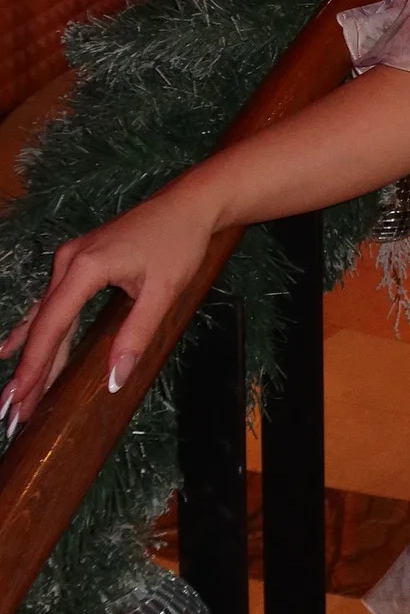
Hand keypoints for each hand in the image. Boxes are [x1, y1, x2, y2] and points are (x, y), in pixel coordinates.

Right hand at [0, 179, 220, 435]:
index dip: (35, 364)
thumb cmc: (179, 244)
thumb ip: (136, 335)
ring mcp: (71, 259)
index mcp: (85, 268)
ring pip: (47, 315)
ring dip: (33, 352)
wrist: (189, 204)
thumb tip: (112, 380)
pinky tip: (14, 346)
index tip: (22, 396)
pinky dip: (39, 329)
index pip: (53, 325)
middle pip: (44, 323)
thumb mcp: (163, 292)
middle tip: (13, 410)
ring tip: (16, 391)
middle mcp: (68, 262)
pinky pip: (54, 302)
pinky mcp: (79, 260)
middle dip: (30, 368)